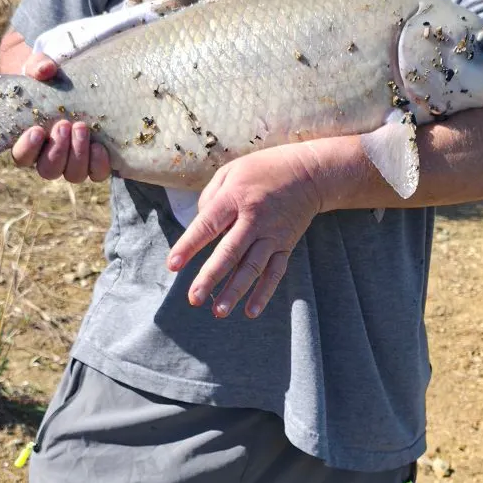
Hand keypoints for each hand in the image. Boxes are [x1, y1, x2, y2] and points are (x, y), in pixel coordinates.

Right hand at [10, 49, 110, 183]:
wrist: (77, 85)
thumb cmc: (52, 81)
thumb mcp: (41, 70)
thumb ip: (39, 67)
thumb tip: (46, 69)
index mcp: (30, 142)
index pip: (22, 157)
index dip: (27, 148)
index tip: (37, 130)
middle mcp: (50, 157)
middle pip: (48, 170)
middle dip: (57, 150)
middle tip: (64, 125)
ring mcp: (73, 162)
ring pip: (72, 174)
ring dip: (78, 154)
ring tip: (82, 128)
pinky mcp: (95, 161)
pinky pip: (97, 174)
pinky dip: (99, 164)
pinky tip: (100, 146)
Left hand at [166, 146, 323, 318]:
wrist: (310, 172)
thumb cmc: (262, 170)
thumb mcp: (231, 171)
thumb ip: (210, 198)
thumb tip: (199, 227)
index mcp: (235, 197)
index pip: (208, 224)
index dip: (189, 245)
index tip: (173, 265)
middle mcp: (254, 218)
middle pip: (230, 252)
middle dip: (211, 276)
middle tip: (194, 298)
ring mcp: (273, 234)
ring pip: (253, 267)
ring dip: (236, 291)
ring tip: (219, 312)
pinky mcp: (286, 244)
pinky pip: (275, 272)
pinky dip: (264, 293)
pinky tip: (251, 311)